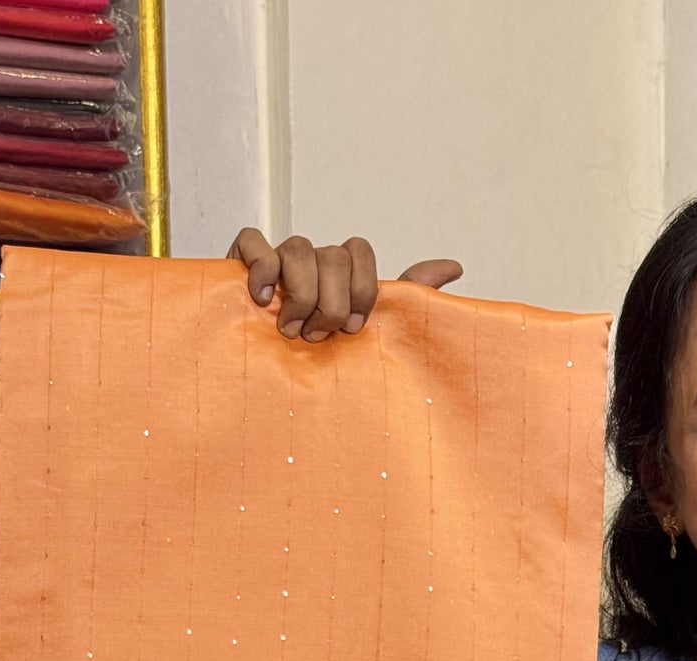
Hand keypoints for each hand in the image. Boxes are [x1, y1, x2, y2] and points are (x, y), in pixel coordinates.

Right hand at [227, 227, 463, 341]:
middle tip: (319, 337)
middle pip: (333, 254)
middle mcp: (312, 261)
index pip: (360, 249)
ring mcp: (277, 260)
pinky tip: (262, 301)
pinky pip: (253, 242)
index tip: (353, 328)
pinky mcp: (241, 262)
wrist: (267, 383)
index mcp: (341, 274)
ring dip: (301, 296)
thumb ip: (408, 298)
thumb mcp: (371, 334)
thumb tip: (455, 267)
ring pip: (298, 248)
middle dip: (331, 303)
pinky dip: (261, 269)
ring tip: (291, 330)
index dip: (361, 289)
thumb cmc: (322, 359)